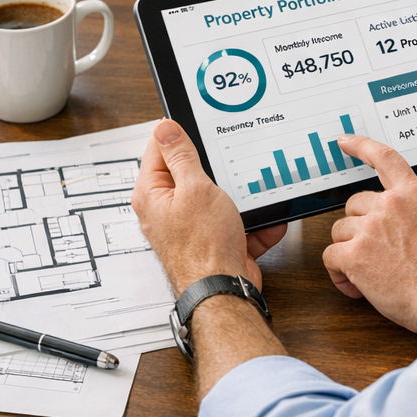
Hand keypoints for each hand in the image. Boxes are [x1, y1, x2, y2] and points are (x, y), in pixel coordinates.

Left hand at [132, 120, 286, 295]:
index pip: (159, 149)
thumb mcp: (195, 187)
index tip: (200, 127)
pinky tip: (262, 223)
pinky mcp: (213, 239)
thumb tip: (164, 127)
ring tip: (249, 198)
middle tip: (230, 163)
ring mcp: (191, 225)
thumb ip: (180, 155)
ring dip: (239, 198)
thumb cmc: (204, 247)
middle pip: (192, 172)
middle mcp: (167, 209)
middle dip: (217, 169)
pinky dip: (250, 222)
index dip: (180, 135)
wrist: (224, 290)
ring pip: (218, 197)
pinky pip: (234, 220)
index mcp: (153, 193)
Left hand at [324, 136, 416, 337]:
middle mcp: (390, 205)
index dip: (361, 147)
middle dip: (359, 228)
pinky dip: (339, 274)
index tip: (345, 141)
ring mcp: (370, 228)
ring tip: (369, 272)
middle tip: (373, 251)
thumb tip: (403, 223)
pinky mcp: (355, 254)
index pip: (384, 159)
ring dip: (349, 251)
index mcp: (413, 194)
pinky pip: (331, 257)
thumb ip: (416, 213)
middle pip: (354, 206)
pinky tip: (355, 286)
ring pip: (340, 232)